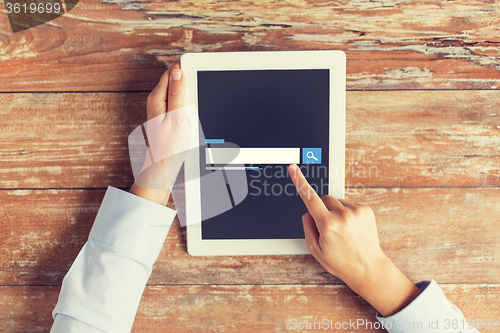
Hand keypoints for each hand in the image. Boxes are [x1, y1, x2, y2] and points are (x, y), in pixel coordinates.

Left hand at [129, 62, 187, 204]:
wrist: (163, 165)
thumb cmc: (170, 146)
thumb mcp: (177, 117)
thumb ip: (177, 93)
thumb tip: (178, 71)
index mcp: (157, 97)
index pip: (173, 71)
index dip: (188, 70)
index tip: (200, 74)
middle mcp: (156, 100)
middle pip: (176, 79)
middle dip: (189, 84)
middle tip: (197, 99)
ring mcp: (160, 107)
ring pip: (178, 91)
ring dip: (190, 96)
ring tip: (193, 111)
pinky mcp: (166, 115)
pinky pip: (179, 102)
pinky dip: (187, 106)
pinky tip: (191, 117)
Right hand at [289, 163, 420, 316]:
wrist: (368, 267)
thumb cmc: (340, 262)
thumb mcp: (315, 249)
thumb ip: (307, 227)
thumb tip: (308, 211)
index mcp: (327, 224)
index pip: (309, 198)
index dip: (300, 181)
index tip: (293, 168)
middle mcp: (342, 215)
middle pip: (324, 198)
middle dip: (322, 209)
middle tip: (327, 227)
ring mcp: (356, 211)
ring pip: (337, 202)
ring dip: (335, 211)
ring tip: (342, 231)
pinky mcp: (365, 210)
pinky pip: (349, 204)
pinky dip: (347, 213)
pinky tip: (351, 229)